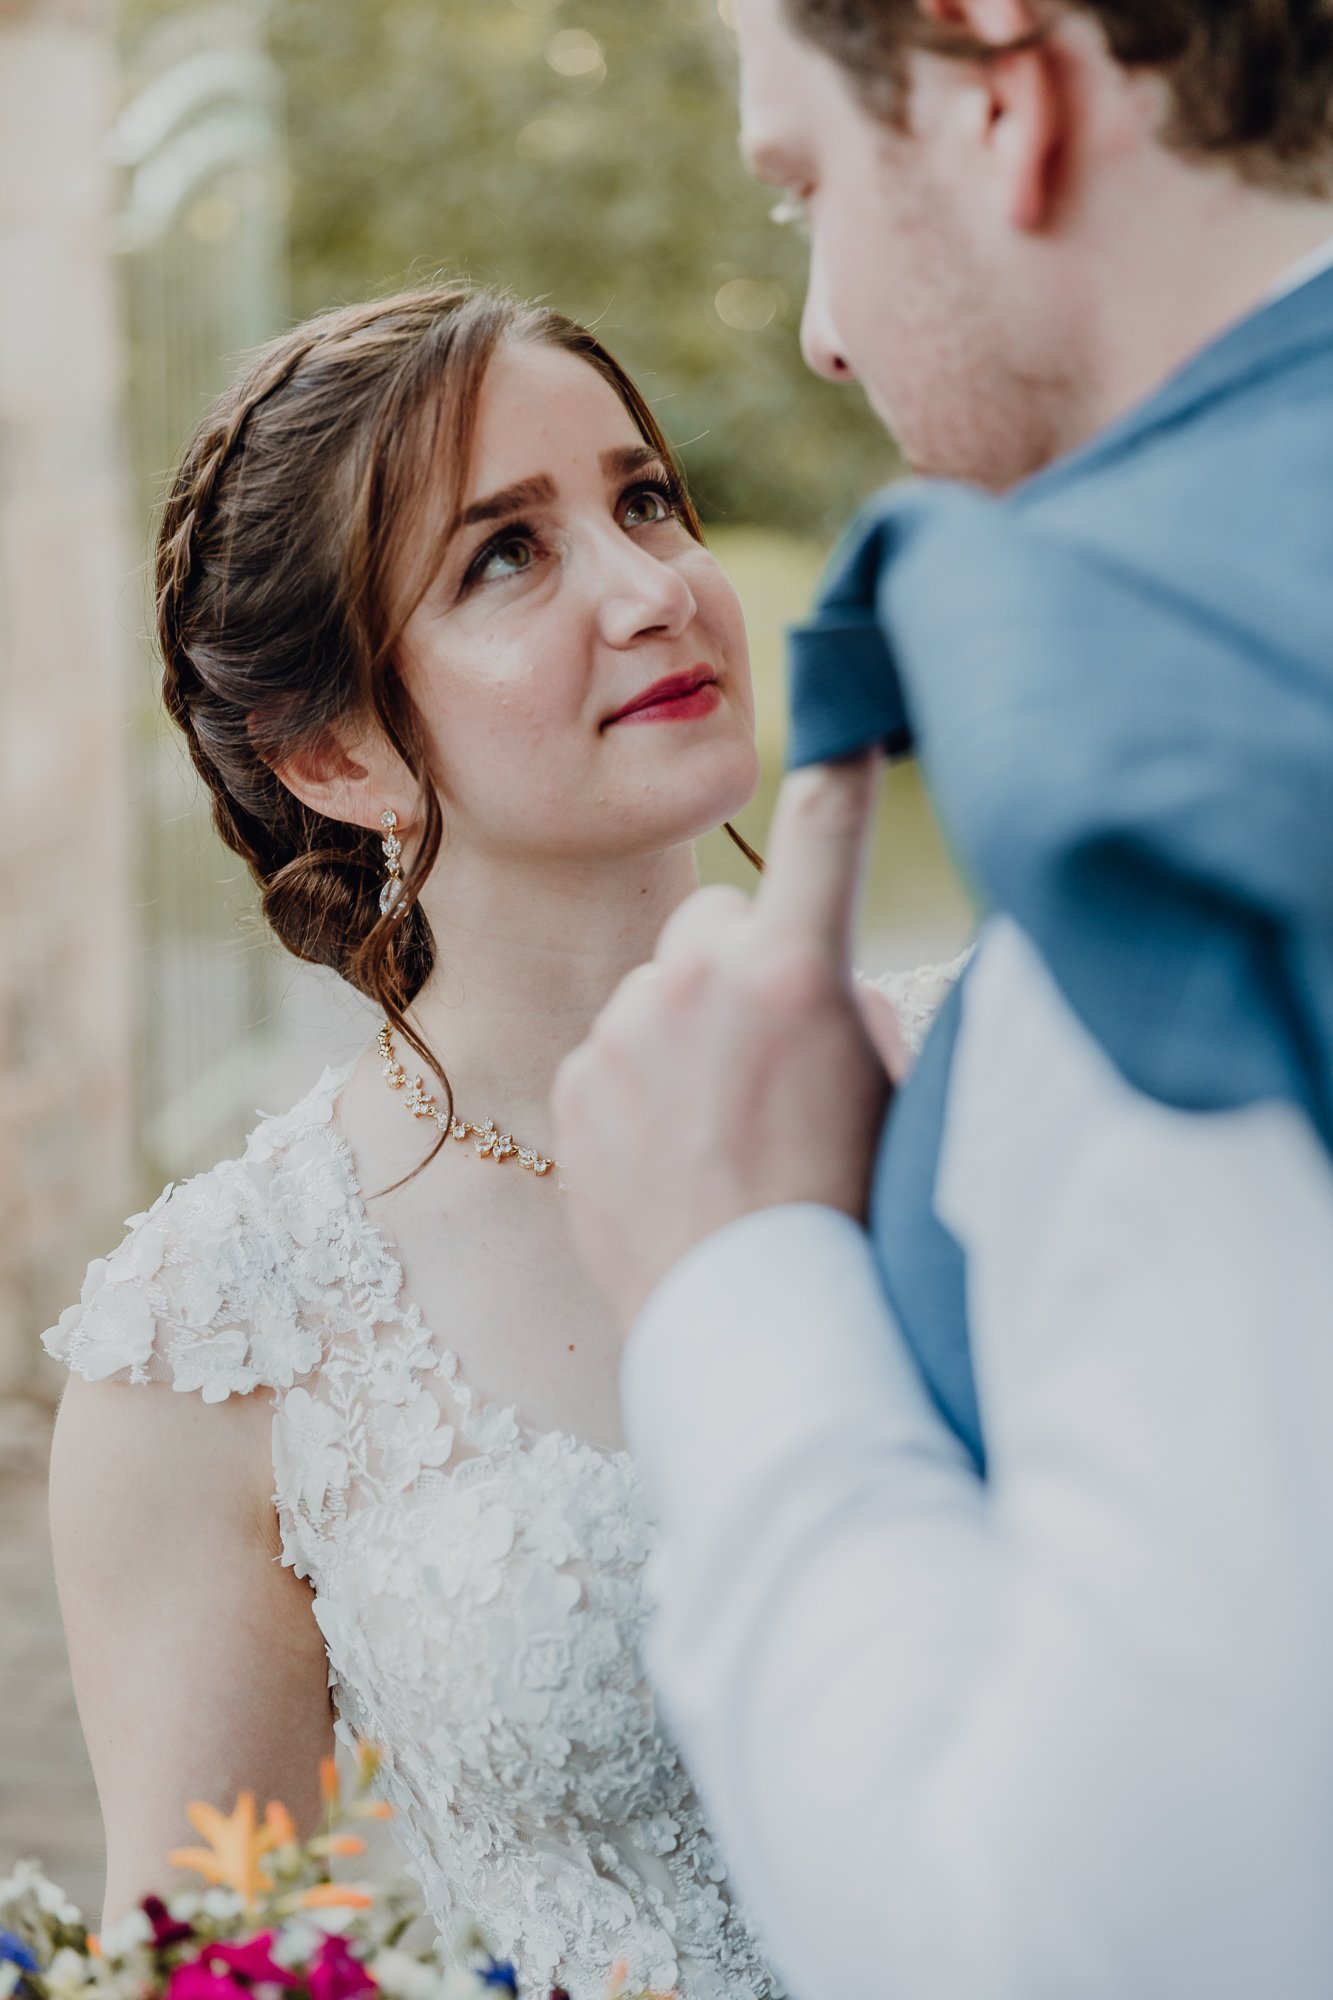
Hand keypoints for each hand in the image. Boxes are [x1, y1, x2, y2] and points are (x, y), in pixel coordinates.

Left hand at [552, 756, 895, 1327]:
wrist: (753, 1325)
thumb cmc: (848, 1210)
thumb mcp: (889, 1095)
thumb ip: (849, 1008)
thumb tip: (815, 981)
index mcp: (796, 977)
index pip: (825, 837)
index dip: (843, 769)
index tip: (849, 715)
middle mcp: (696, 984)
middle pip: (714, 919)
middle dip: (737, 966)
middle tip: (768, 1057)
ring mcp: (622, 1033)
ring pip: (658, 988)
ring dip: (684, 1030)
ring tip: (719, 1129)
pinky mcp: (575, 1084)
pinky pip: (614, 1049)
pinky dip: (640, 1084)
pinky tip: (674, 1156)